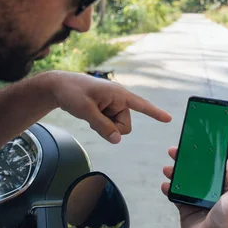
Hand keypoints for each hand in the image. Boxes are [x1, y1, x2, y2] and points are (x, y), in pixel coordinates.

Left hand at [46, 71, 171, 142]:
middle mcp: (119, 99)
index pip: (141, 104)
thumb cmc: (72, 93)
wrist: (58, 86)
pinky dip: (101, 124)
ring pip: (117, 127)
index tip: (169, 119)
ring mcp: (113, 104)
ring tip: (90, 113)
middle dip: (112, 128)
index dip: (155, 113)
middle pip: (125, 125)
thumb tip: (117, 140)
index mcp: (118, 94)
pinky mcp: (107, 109)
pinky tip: (90, 114)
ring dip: (104, 126)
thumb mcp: (86, 111)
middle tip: (94, 118)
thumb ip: (102, 126)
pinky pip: (110, 124)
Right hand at [161, 147, 227, 227]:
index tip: (195, 145)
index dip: (205, 156)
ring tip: (166, 168)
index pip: (215, 168)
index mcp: (226, 190)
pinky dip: (169, 188)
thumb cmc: (225, 223)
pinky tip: (164, 184)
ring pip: (185, 181)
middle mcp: (213, 194)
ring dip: (175, 173)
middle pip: (198, 172)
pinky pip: (175, 196)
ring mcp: (198, 202)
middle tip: (173, 151)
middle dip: (186, 161)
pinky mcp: (186, 210)